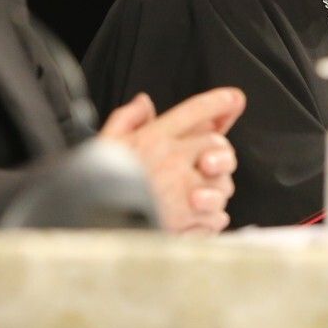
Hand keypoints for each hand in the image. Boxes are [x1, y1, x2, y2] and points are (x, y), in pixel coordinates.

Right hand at [99, 88, 243, 233]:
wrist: (94, 229)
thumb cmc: (98, 190)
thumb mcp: (105, 145)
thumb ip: (127, 119)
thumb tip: (144, 103)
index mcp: (153, 139)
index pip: (194, 110)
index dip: (218, 101)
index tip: (233, 99)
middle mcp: (172, 160)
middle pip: (216, 144)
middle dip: (219, 154)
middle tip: (209, 165)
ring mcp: (184, 189)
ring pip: (222, 182)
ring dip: (216, 190)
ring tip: (198, 197)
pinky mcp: (188, 219)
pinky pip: (218, 215)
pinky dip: (211, 219)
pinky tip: (195, 219)